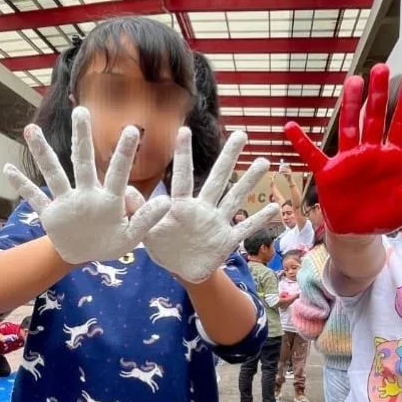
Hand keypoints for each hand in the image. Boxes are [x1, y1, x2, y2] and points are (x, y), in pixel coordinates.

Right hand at [4, 107, 169, 263]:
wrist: (85, 255)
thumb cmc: (110, 243)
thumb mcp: (132, 236)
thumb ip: (147, 219)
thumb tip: (166, 201)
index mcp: (108, 199)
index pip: (117, 172)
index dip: (124, 153)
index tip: (132, 129)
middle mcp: (86, 193)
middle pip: (83, 161)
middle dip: (81, 137)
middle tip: (81, 111)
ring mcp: (66, 201)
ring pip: (53, 173)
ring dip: (42, 153)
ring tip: (31, 129)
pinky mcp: (51, 213)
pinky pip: (34, 197)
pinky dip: (21, 185)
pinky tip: (7, 169)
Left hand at [143, 129, 278, 282]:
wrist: (182, 270)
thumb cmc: (165, 247)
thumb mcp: (148, 232)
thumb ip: (140, 212)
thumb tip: (126, 191)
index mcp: (181, 206)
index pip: (182, 176)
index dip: (183, 155)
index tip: (184, 130)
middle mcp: (203, 208)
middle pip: (218, 179)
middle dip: (229, 157)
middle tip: (241, 134)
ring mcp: (217, 222)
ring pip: (235, 197)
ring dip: (249, 181)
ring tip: (262, 162)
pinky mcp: (227, 239)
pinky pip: (245, 228)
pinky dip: (259, 219)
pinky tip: (275, 207)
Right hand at [284, 65, 401, 234]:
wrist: (358, 233)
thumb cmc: (383, 217)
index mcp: (391, 158)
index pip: (400, 125)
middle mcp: (369, 153)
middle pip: (374, 118)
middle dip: (377, 94)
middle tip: (380, 68)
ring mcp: (347, 160)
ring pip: (349, 127)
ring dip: (350, 105)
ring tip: (352, 81)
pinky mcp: (328, 173)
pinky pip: (312, 155)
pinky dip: (301, 143)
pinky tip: (290, 127)